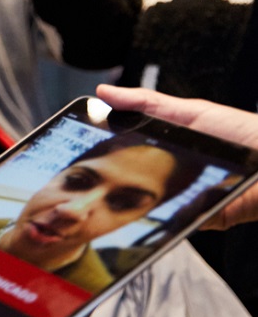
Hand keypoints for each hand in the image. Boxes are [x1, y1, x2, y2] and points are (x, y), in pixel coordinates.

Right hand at [95, 84, 257, 228]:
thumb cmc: (245, 133)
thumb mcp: (192, 111)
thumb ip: (148, 102)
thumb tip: (103, 92)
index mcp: (167, 147)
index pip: (126, 150)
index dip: (100, 148)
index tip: (75, 144)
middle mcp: (172, 175)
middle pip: (130, 179)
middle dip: (110, 177)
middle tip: (83, 174)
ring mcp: (184, 199)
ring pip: (147, 204)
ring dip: (133, 200)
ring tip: (108, 195)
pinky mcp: (200, 219)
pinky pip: (174, 224)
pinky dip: (162, 219)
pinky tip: (149, 209)